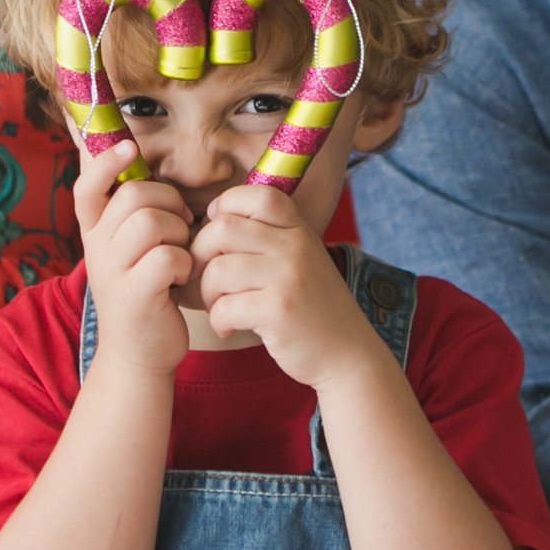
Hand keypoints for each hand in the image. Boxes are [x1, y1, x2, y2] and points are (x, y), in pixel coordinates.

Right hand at [70, 138, 191, 377]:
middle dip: (169, 201)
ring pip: (151, 221)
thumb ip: (129, 209)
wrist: (138, 354)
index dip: (105, 161)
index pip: (86, 185)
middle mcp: (97, 248)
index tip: (128, 148)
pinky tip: (182, 278)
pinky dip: (185, 263)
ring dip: (178, 232)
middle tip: (181, 225)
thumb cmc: (144, 291)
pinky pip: (167, 256)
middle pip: (133, 195)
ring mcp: (113, 272)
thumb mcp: (127, 248)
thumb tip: (126, 148)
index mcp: (94, 232)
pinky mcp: (135, 295)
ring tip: (181, 252)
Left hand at [191, 187, 381, 388]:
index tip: (218, 237)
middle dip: (201, 255)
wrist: (348, 354)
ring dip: (207, 294)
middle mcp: (295, 247)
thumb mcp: (301, 261)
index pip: (257, 195)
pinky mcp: (279, 311)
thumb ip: (268, 238)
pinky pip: (224, 307)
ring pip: (217, 270)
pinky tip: (230, 329)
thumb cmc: (312, 309)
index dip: (226, 207)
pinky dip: (218, 322)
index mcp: (299, 230)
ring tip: (220, 308)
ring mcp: (288, 277)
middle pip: (223, 229)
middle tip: (208, 280)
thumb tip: (211, 220)